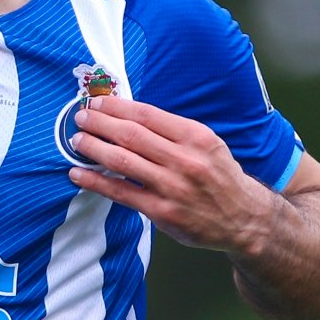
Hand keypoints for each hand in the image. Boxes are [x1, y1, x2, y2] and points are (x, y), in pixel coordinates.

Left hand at [66, 94, 277, 253]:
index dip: (117, 107)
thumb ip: (172, 132)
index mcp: (195, 137)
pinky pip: (121, 193)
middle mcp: (184, 160)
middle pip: (131, 135)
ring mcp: (172, 187)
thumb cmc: (219, 176)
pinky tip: (78, 174)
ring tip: (76, 140)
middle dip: (100, 123)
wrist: (243, 217)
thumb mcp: (207, 144)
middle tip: (80, 117)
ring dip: (94, 148)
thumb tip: (129, 116)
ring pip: (123, 161)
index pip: (147, 114)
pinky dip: (96, 182)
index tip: (97, 102)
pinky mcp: (162, 211)